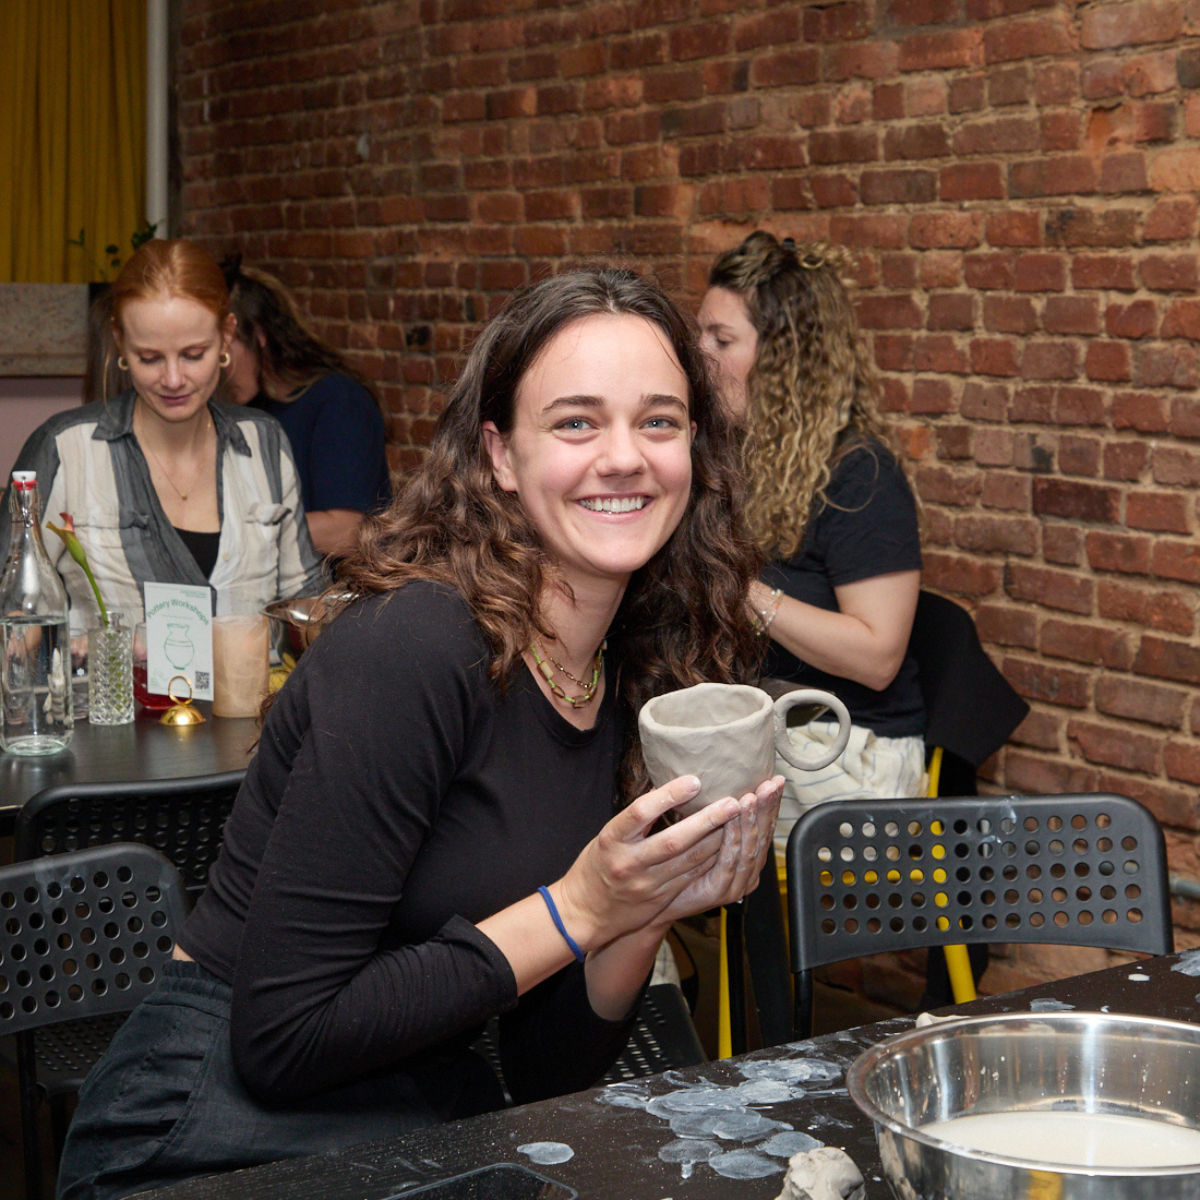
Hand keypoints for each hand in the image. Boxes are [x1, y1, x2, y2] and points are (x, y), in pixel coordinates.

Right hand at [552, 774, 748, 951]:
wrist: (584, 912)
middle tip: (733, 802)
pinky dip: (711, 860)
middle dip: (708, 820)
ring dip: (718, 839)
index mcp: (611, 839)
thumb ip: (636, 820)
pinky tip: (727, 846)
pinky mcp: (660, 899)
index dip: (669, 795)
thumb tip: (670, 791)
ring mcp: (646, 884)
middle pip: (674, 839)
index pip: (641, 812)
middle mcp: (629, 862)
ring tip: (740, 820)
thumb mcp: (607, 837)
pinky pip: (691, 877)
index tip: (694, 780)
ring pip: (690, 860)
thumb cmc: (597, 865)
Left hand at [650, 775, 783, 925]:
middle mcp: (746, 872)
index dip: (771, 805)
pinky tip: (732, 821)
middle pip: (763, 837)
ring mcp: (735, 884)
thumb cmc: (676, 868)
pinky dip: (732, 840)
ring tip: (751, 798)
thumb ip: (714, 820)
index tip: (776, 780)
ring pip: (749, 849)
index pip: (764, 828)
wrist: (653, 905)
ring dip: (750, 821)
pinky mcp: (719, 892)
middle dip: (767, 808)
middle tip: (770, 784)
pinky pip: (729, 863)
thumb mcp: (700, 839)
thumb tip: (713, 780)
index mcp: (746, 858)